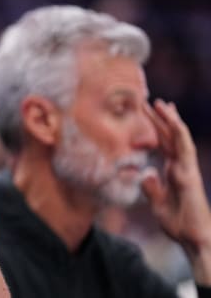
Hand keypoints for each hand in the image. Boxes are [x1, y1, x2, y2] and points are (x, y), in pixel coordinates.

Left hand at [142, 100, 210, 253]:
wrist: (194, 238)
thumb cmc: (178, 224)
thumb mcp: (157, 204)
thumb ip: (152, 187)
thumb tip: (145, 172)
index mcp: (172, 171)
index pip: (162, 145)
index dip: (155, 129)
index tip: (145, 114)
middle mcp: (180, 167)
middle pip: (169, 137)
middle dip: (159, 119)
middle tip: (148, 100)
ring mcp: (186, 169)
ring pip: (179, 138)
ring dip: (170, 120)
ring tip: (161, 103)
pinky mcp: (190, 174)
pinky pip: (184, 149)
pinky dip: (179, 133)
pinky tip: (173, 120)